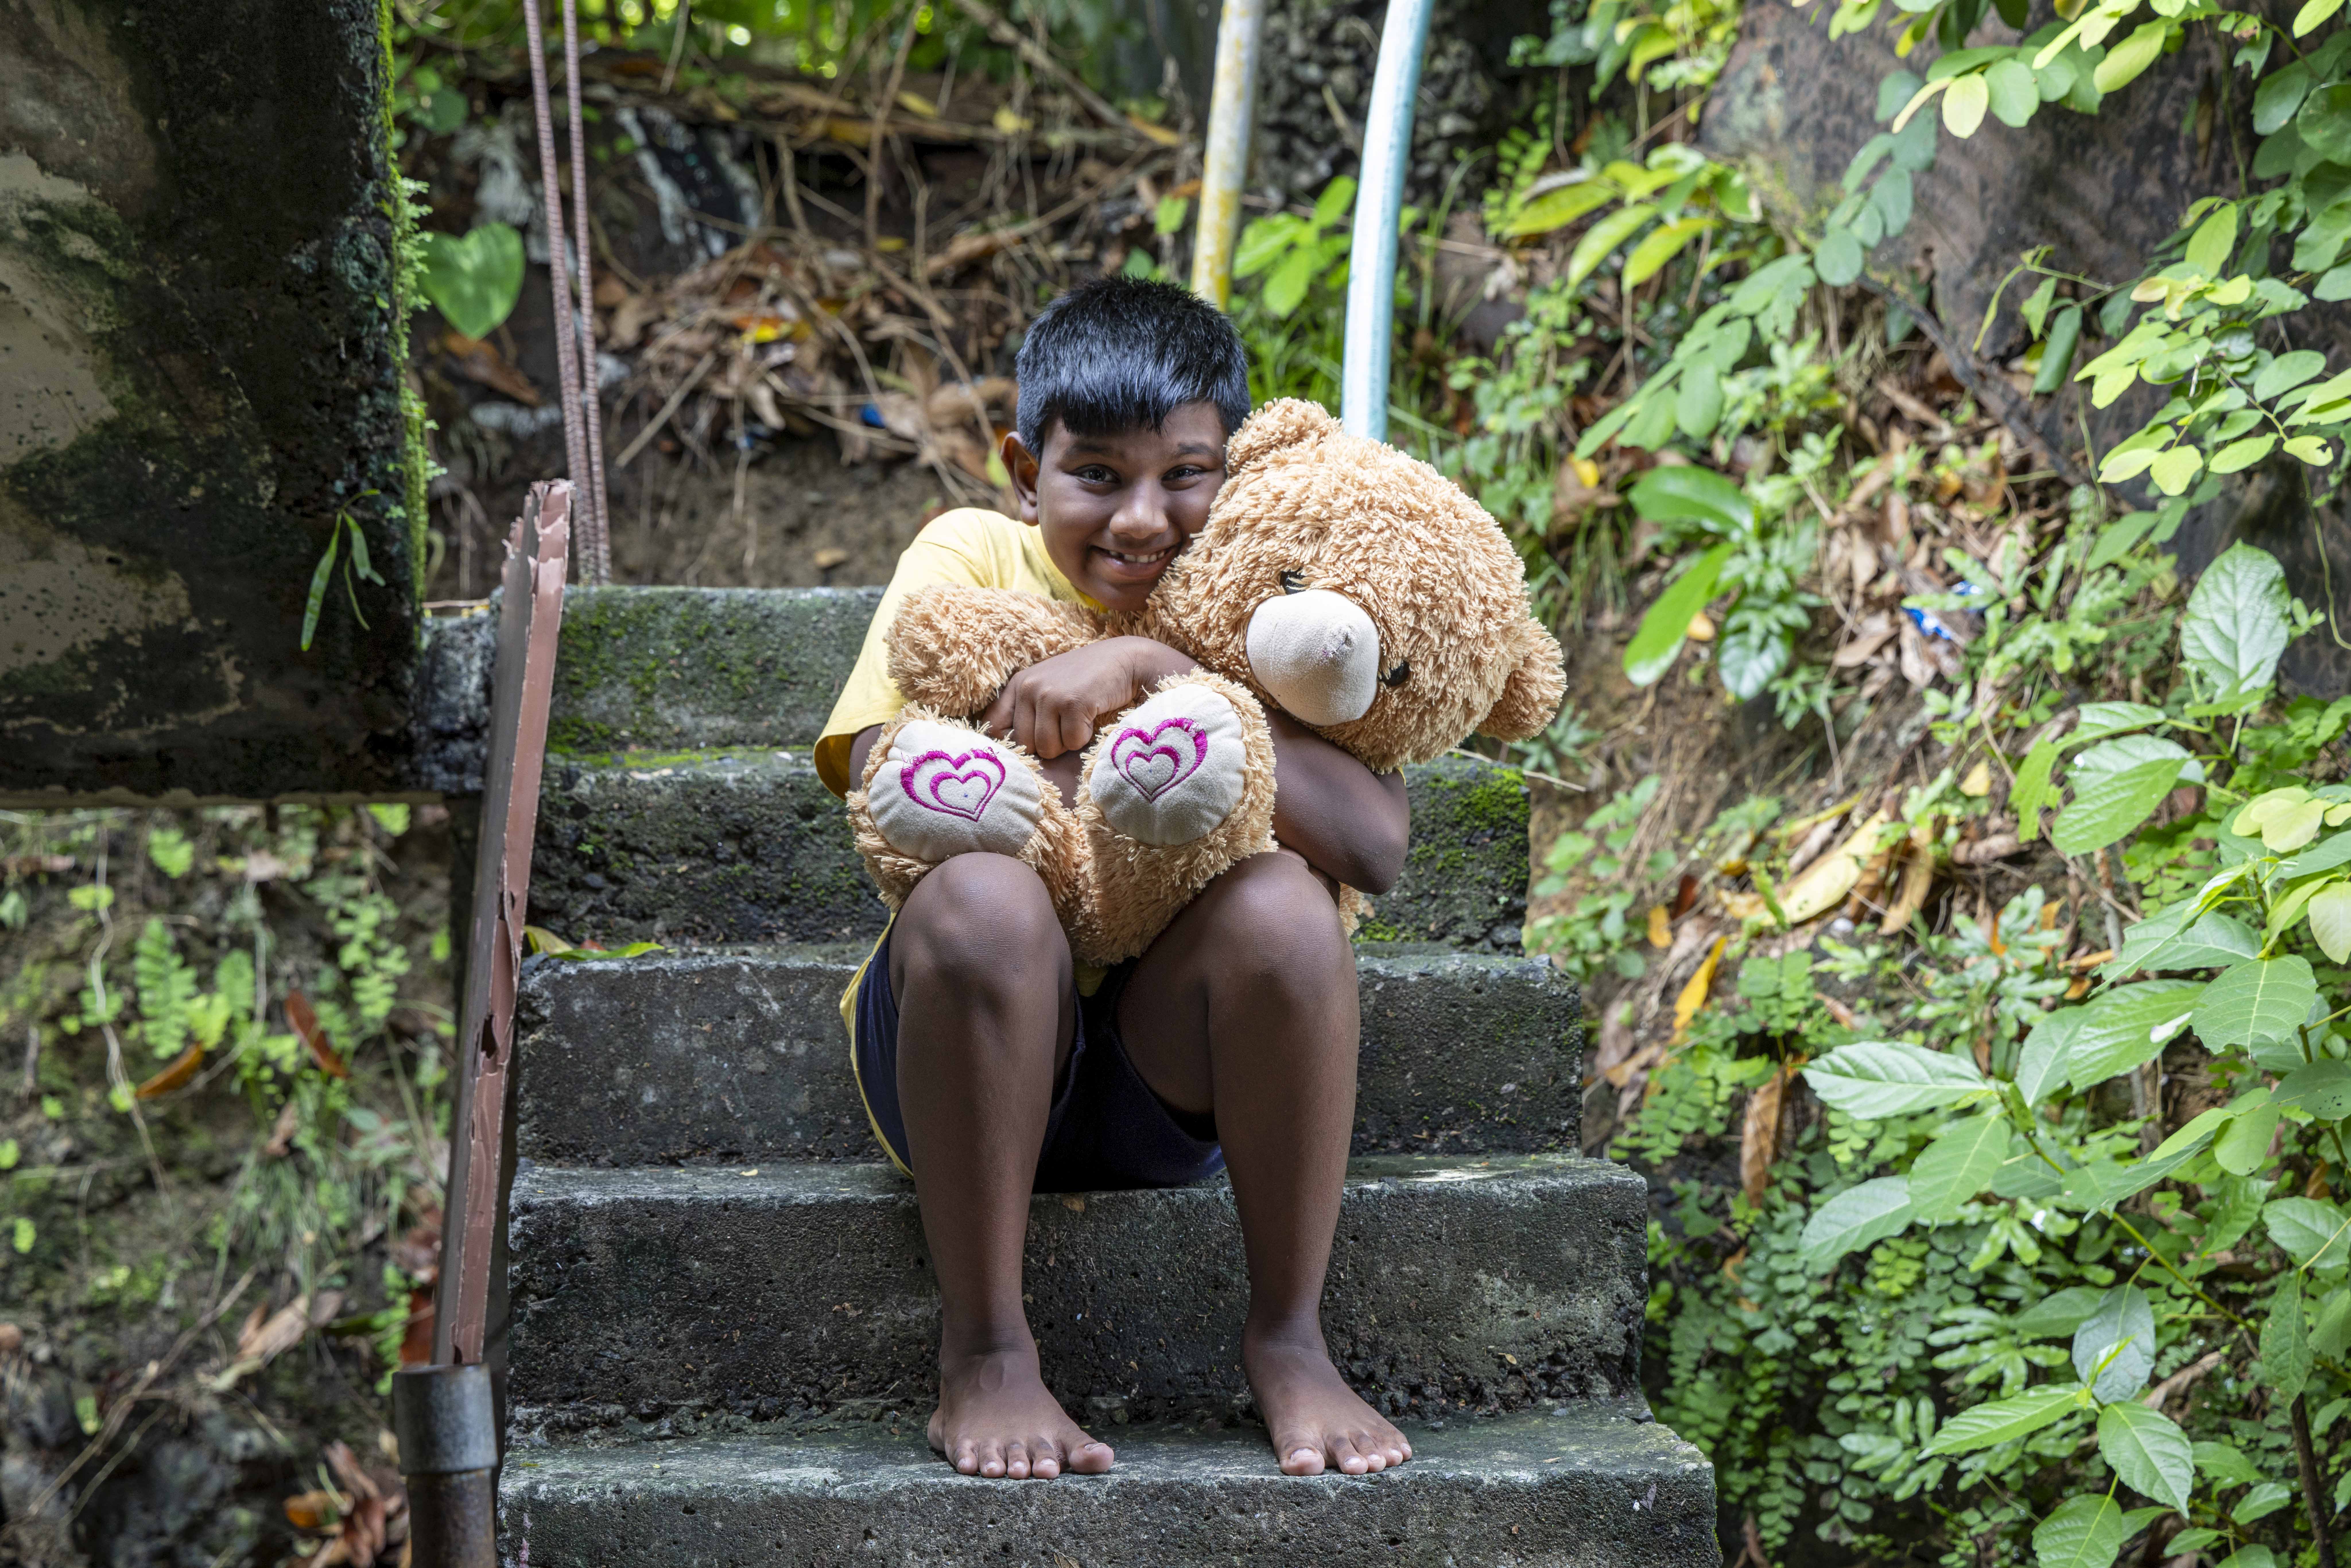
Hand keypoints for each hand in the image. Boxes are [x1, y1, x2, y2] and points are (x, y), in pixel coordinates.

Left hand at [980, 637, 1195, 759]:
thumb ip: (1026, 711)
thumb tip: (1008, 752)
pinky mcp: (1073, 703)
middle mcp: (1028, 687)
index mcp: (1018, 683)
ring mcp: (1049, 694)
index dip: (1011, 743)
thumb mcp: (1048, 688)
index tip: (1031, 743)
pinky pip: (1072, 742)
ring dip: (1067, 743)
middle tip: (1067, 726)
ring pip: (1047, 748)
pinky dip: (1086, 738)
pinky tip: (1092, 717)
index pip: (993, 726)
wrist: (1125, 661)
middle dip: (1048, 745)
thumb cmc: (1087, 680)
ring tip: (1079, 721)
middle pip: (1025, 745)